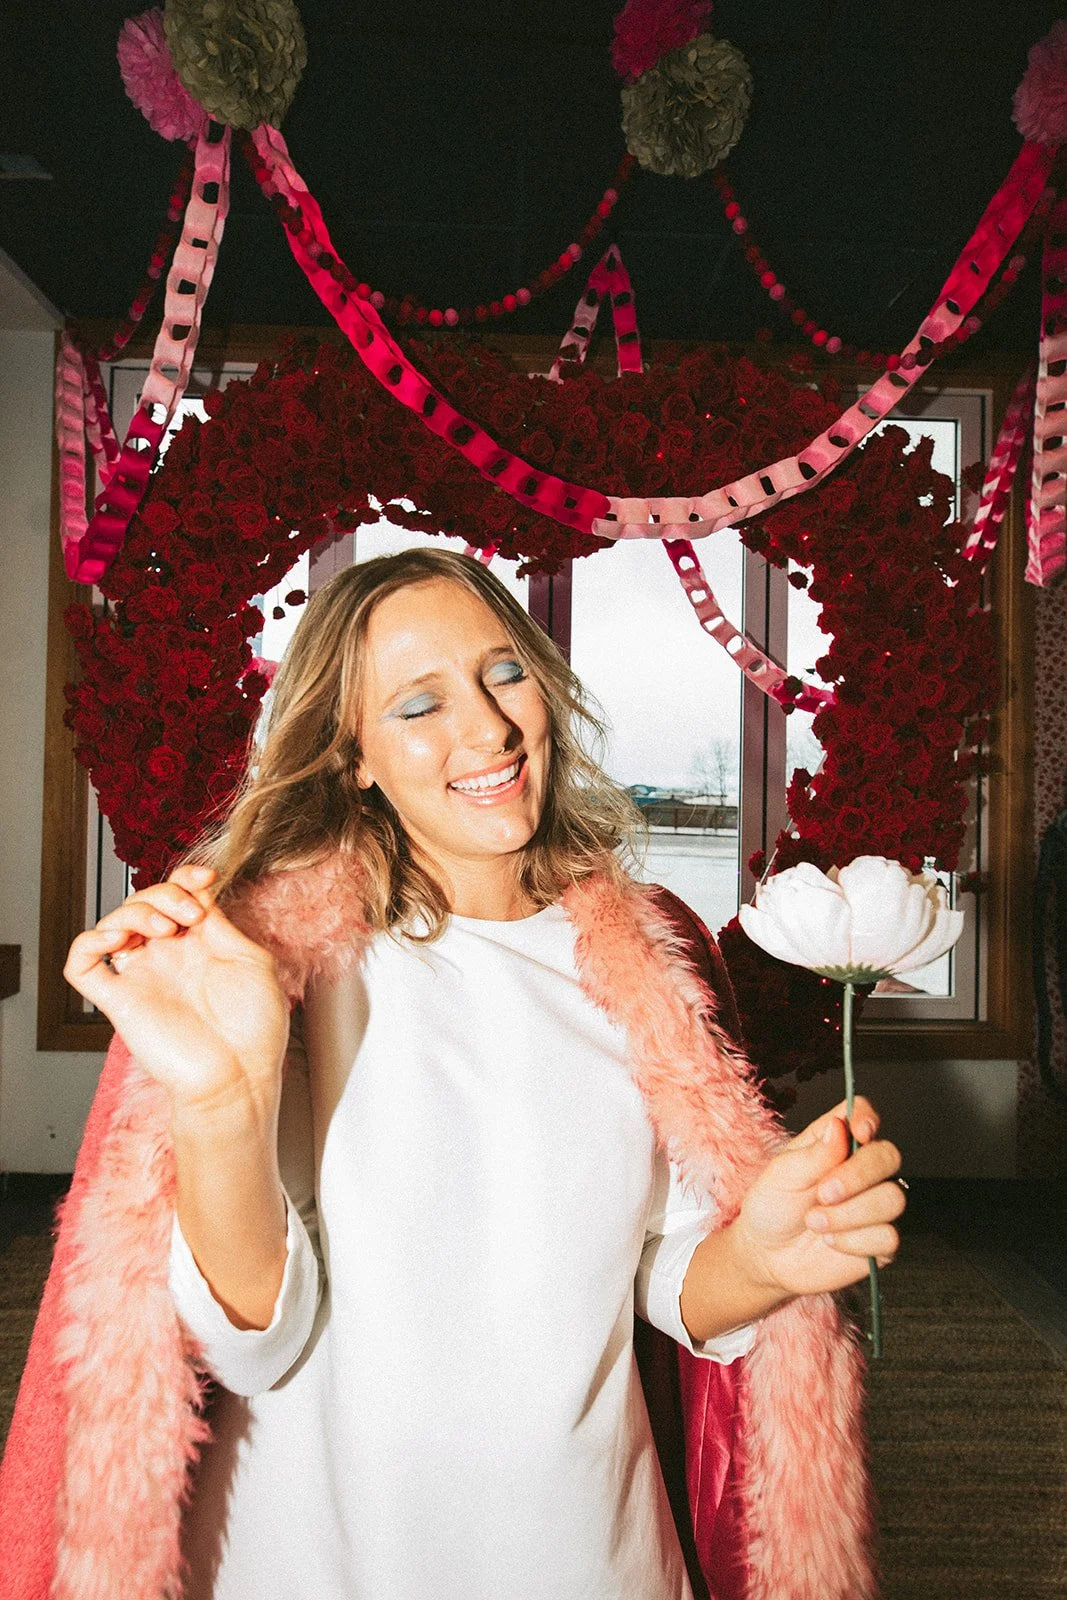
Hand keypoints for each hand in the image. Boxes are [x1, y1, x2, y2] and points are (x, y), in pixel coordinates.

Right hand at [63, 864, 288, 1117]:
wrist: (239, 1075)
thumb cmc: (254, 1028)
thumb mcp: (251, 961)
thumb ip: (223, 926)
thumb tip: (201, 894)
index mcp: (200, 945)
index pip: (177, 896)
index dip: (184, 878)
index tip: (205, 878)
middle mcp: (168, 957)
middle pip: (145, 902)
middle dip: (165, 893)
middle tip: (191, 915)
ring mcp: (142, 977)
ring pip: (114, 922)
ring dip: (136, 910)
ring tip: (167, 929)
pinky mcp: (119, 1000)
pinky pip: (82, 965)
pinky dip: (89, 942)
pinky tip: (118, 938)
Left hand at [732, 1098, 904, 1299]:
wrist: (767, 1255)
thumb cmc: (772, 1206)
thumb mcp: (782, 1175)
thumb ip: (814, 1153)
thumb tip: (838, 1126)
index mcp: (837, 1142)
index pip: (864, 1114)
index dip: (867, 1118)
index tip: (860, 1132)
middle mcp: (862, 1169)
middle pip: (888, 1156)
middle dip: (858, 1175)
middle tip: (824, 1193)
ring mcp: (874, 1204)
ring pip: (893, 1198)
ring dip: (850, 1214)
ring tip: (815, 1222)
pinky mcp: (881, 1240)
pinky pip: (889, 1237)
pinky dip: (855, 1241)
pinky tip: (832, 1242)